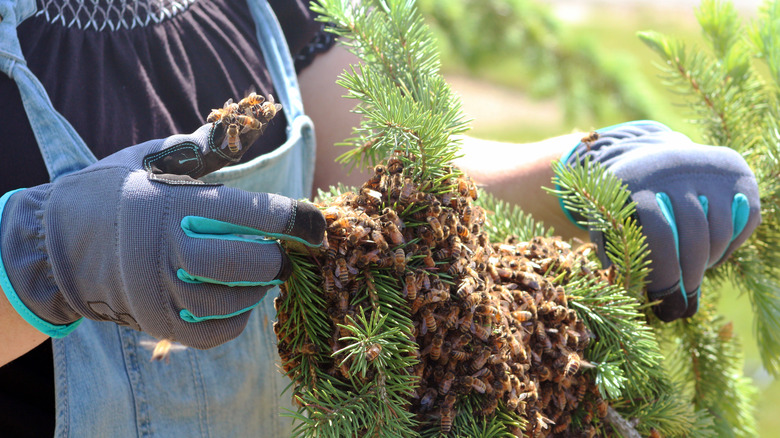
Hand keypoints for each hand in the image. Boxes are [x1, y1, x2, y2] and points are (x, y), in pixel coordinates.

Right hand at [0, 122, 324, 347]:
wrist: (56, 242)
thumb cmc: (114, 192)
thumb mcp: (152, 159)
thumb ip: (202, 148)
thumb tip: (243, 121)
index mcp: (171, 204)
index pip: (250, 213)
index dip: (293, 218)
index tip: (315, 223)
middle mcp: (166, 250)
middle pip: (246, 263)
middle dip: (275, 258)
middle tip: (281, 252)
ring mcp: (159, 292)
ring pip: (232, 301)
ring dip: (257, 288)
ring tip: (259, 273)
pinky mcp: (156, 322)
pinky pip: (212, 332)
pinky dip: (236, 319)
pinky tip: (238, 299)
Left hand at [563, 121, 759, 320]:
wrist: (650, 157)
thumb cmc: (625, 203)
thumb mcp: (608, 221)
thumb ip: (616, 254)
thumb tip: (635, 295)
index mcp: (633, 181)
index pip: (659, 234)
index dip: (665, 274)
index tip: (666, 303)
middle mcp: (672, 168)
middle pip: (694, 235)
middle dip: (690, 276)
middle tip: (683, 301)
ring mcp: (707, 167)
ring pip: (720, 231)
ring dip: (708, 261)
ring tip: (691, 272)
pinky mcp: (736, 172)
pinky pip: (745, 220)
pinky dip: (731, 245)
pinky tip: (710, 252)